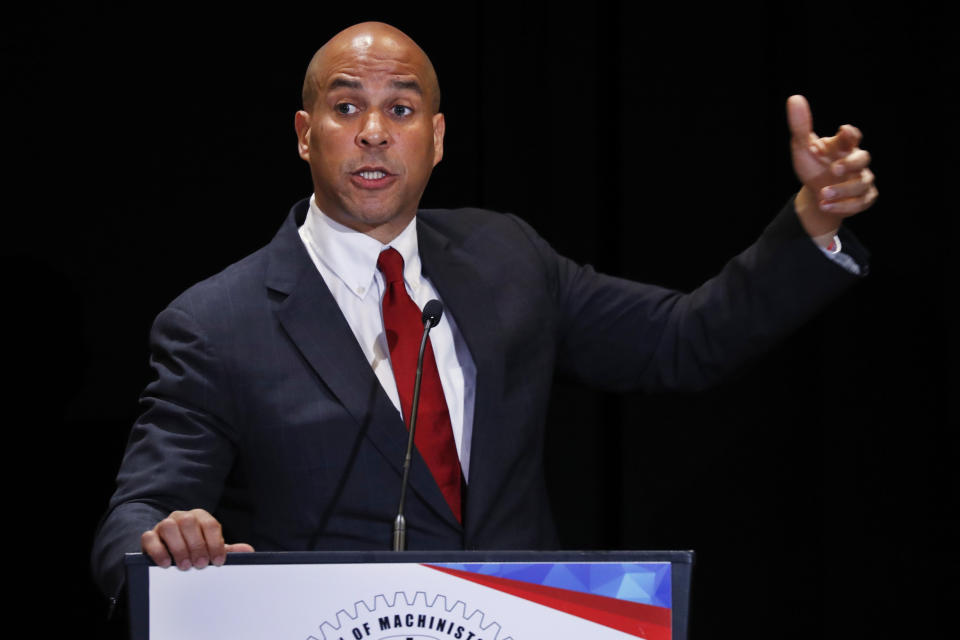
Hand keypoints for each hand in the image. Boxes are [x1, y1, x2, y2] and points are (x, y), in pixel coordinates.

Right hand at [141, 508, 253, 569]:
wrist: (171, 554)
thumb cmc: (196, 551)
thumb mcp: (212, 550)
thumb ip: (228, 550)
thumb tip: (248, 551)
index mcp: (200, 517)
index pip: (210, 524)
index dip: (216, 543)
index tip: (219, 562)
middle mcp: (182, 517)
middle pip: (189, 523)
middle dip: (197, 545)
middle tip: (201, 565)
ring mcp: (164, 525)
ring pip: (169, 527)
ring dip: (179, 547)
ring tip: (185, 565)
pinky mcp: (149, 536)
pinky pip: (149, 538)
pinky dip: (158, 550)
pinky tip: (166, 564)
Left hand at [787, 95, 877, 240]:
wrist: (816, 195)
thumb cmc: (813, 166)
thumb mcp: (803, 148)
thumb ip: (800, 126)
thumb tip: (794, 99)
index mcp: (842, 147)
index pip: (852, 136)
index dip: (850, 134)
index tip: (843, 132)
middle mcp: (855, 162)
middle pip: (863, 158)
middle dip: (851, 163)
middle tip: (835, 169)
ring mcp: (861, 180)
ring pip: (862, 183)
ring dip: (843, 190)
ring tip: (823, 194)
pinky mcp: (863, 198)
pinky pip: (862, 202)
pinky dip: (845, 206)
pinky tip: (826, 206)